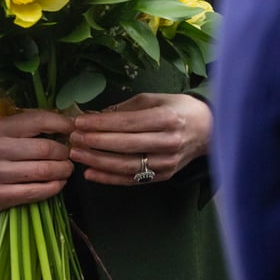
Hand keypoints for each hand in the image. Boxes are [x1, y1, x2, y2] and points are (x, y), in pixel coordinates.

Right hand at [0, 109, 74, 213]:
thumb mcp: (5, 131)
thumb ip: (31, 125)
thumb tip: (68, 121)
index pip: (38, 121)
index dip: (61, 124)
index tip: (73, 128)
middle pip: (44, 149)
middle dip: (64, 152)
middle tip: (70, 155)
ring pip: (42, 171)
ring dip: (62, 171)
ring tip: (66, 169)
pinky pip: (34, 192)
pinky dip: (53, 188)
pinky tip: (58, 184)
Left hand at [69, 92, 211, 185]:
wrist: (207, 130)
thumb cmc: (177, 109)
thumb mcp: (155, 100)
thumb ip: (126, 108)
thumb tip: (95, 115)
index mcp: (167, 119)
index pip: (128, 124)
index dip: (101, 124)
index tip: (79, 122)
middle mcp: (168, 142)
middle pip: (125, 145)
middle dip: (95, 142)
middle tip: (73, 138)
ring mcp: (167, 163)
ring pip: (126, 165)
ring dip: (98, 161)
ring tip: (76, 155)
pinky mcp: (163, 176)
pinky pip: (132, 179)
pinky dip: (109, 178)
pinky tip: (90, 173)